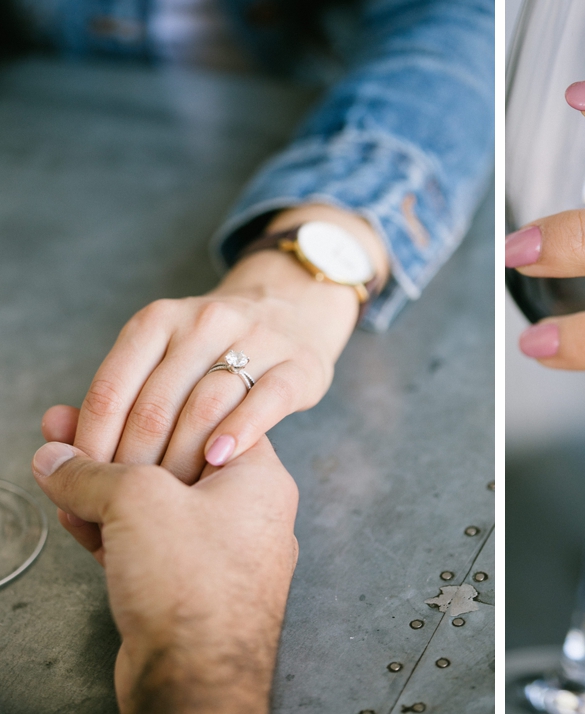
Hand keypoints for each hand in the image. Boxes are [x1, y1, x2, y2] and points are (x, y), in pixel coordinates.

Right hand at [36, 406, 298, 713]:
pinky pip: (145, 544)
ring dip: (103, 487)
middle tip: (70, 428)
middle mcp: (247, 513)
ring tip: (56, 462)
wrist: (194, 679)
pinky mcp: (186, 588)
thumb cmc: (192, 585)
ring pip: (154, 506)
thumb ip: (92, 472)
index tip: (117, 398)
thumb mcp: (138, 504)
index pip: (212, 421)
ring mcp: (218, 552)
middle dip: (117, 447)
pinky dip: (108, 527)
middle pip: (175, 463)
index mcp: (260, 479)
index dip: (159, 406)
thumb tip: (55, 455)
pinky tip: (70, 508)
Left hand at [70, 204, 388, 483]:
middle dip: (135, 464)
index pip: (112, 390)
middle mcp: (204, 321)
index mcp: (158, 319)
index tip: (85, 485)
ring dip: (182, 460)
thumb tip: (54, 434)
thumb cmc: (214, 351)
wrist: (291, 310)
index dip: (92, 444)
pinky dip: (239, 433)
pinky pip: (265, 401)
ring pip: (206, 406)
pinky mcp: (298, 364)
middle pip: (155, 405)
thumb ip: (114, 394)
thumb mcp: (160, 354)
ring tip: (169, 495)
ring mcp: (256, 339)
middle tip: (126, 506)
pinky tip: (219, 462)